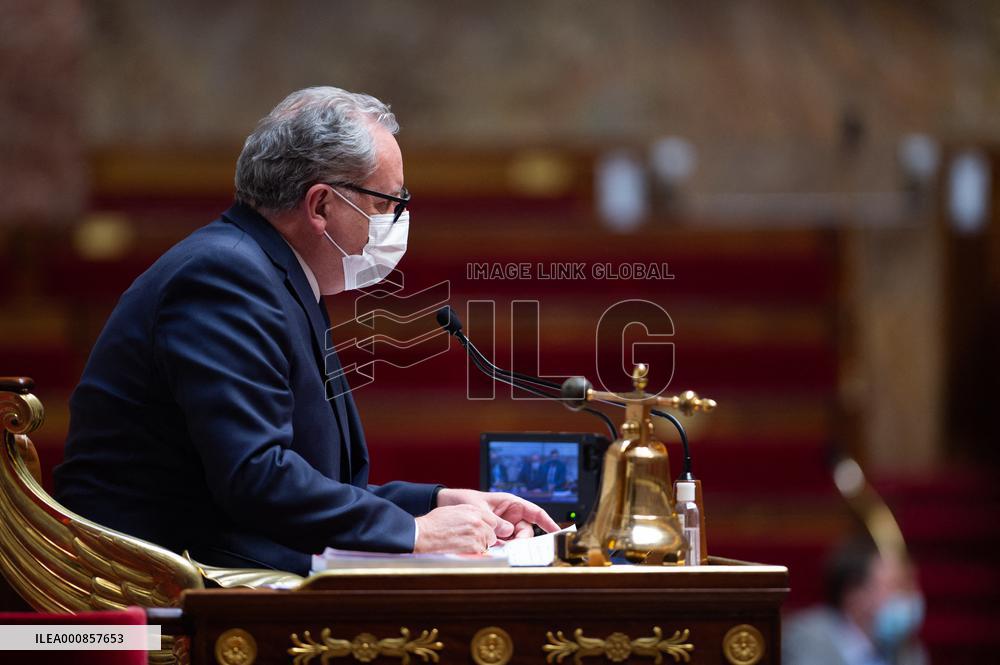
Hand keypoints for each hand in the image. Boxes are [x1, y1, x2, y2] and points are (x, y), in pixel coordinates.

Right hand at [413, 505, 503, 552]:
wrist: (424, 534)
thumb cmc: (435, 523)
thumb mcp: (454, 510)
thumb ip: (470, 513)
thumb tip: (479, 519)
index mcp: (473, 510)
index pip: (493, 520)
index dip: (488, 528)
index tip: (483, 532)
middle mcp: (477, 521)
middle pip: (492, 533)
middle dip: (485, 538)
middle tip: (473, 540)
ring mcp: (476, 534)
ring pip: (488, 544)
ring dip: (480, 546)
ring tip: (465, 546)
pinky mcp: (473, 547)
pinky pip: (481, 552)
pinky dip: (475, 554)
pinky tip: (463, 551)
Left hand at [436, 489, 559, 539]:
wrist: (446, 505)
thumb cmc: (463, 500)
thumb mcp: (479, 509)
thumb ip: (495, 521)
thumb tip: (508, 533)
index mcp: (511, 503)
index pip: (534, 512)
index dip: (548, 522)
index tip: (558, 532)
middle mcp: (510, 516)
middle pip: (526, 531)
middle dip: (523, 540)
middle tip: (515, 547)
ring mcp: (503, 527)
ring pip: (516, 540)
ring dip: (512, 546)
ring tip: (502, 549)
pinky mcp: (495, 537)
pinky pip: (504, 545)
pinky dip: (503, 549)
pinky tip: (496, 551)